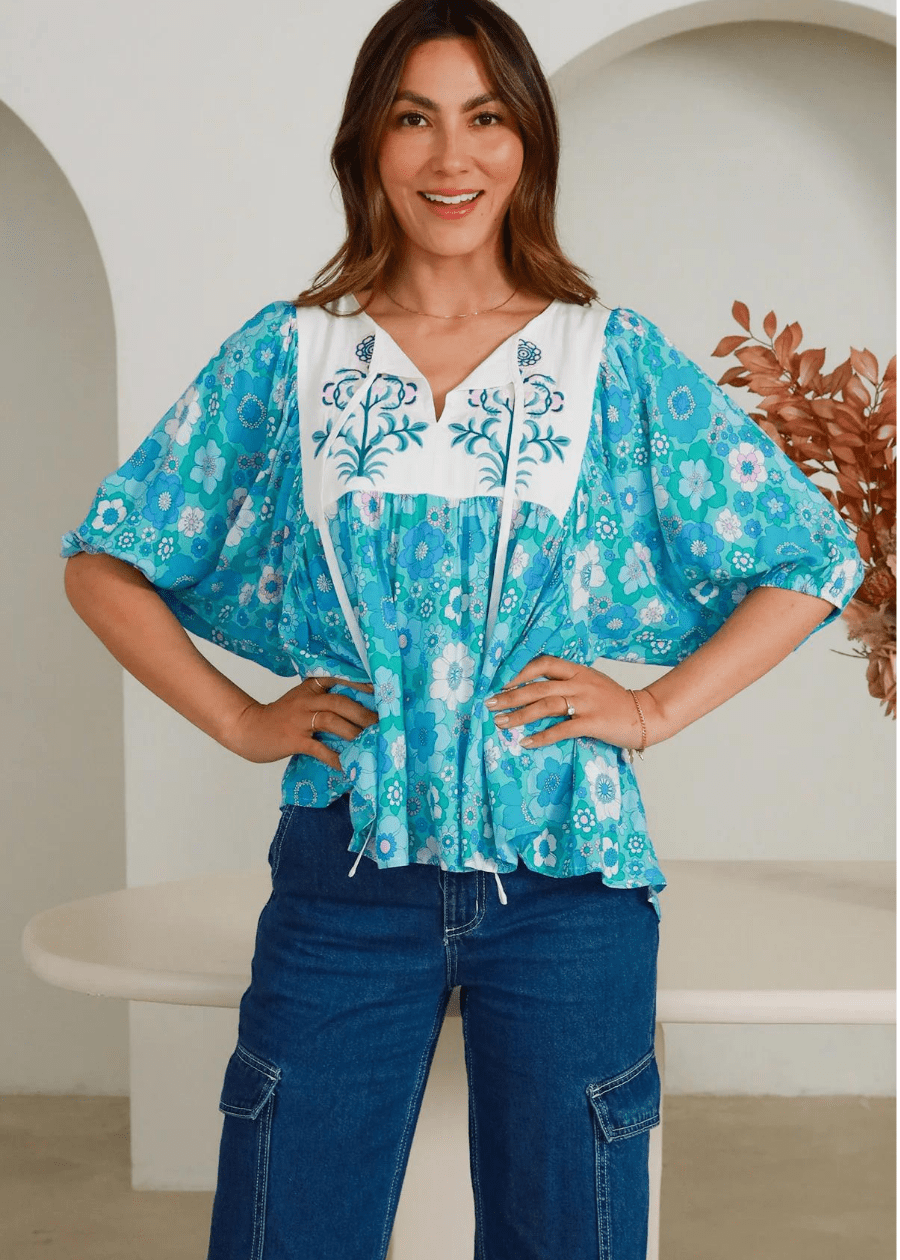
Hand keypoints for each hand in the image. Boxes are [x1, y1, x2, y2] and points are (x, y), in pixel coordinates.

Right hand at [225, 675, 376, 769]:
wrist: (247, 728)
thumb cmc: (279, 717)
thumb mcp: (300, 701)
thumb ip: (323, 701)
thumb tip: (357, 713)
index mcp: (310, 688)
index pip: (336, 678)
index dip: (358, 683)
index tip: (379, 690)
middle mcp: (306, 700)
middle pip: (339, 702)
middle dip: (363, 713)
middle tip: (383, 724)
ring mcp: (299, 720)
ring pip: (331, 721)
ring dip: (354, 732)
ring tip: (371, 742)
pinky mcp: (294, 739)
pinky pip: (319, 748)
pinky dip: (336, 757)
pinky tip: (348, 765)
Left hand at [485, 654, 665, 754]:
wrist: (647, 714)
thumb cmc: (616, 701)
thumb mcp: (592, 683)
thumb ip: (570, 682)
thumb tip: (538, 689)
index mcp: (579, 671)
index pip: (544, 663)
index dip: (521, 672)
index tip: (503, 682)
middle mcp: (580, 683)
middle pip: (538, 687)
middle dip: (510, 696)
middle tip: (490, 705)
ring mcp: (586, 703)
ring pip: (545, 706)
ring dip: (519, 715)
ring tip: (500, 724)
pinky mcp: (593, 722)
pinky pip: (561, 729)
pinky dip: (541, 737)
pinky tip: (526, 743)